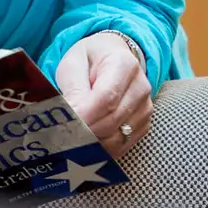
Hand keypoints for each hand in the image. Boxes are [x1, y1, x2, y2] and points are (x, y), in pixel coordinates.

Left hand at [56, 33, 151, 162]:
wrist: (111, 58)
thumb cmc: (89, 62)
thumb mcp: (73, 65)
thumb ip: (73, 90)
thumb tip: (72, 118)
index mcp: (124, 64)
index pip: (106, 98)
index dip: (85, 116)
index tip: (65, 125)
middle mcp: (140, 87)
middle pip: (112, 120)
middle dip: (85, 132)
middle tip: (62, 137)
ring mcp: (145, 108)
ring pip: (118, 138)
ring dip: (92, 144)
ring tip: (71, 140)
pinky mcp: (143, 125)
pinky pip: (122, 146)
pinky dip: (102, 149)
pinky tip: (86, 144)